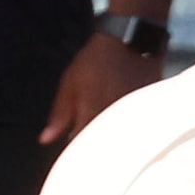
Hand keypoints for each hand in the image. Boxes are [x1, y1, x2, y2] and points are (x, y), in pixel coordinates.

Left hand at [40, 30, 160, 146]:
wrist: (132, 39)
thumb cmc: (97, 59)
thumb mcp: (70, 82)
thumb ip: (59, 114)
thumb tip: (46, 139)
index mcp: (91, 116)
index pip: (80, 148)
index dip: (76, 155)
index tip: (74, 153)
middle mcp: (114, 120)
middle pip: (103, 151)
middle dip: (95, 151)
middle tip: (90, 145)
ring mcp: (133, 118)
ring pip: (121, 143)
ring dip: (113, 143)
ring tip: (109, 133)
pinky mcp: (148, 112)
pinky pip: (137, 131)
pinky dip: (129, 132)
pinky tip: (126, 124)